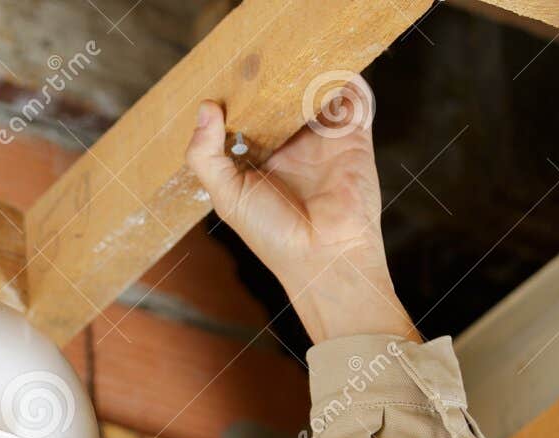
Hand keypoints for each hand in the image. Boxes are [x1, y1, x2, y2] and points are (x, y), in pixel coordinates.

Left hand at [185, 84, 418, 344]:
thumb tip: (205, 108)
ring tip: (291, 60)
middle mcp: (291, 148)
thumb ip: (206, 155)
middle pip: (281, 99)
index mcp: (259, 161)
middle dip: (271, 80)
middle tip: (257, 61)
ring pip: (315, 93)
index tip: (225, 81)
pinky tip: (328, 71)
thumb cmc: (272, 235)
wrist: (325, 256)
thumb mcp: (226, 195)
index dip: (237, 99)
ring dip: (307, 74)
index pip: (246, 118)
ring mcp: (323, 141)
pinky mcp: (353, 136)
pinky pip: (353, 99)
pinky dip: (345, 80)